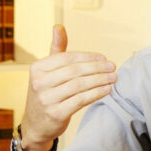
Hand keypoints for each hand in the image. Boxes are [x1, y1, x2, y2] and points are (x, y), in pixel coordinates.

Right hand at [19, 25, 116, 150]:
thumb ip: (56, 50)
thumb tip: (58, 26)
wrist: (36, 124)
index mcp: (37, 68)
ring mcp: (46, 99)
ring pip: (80, 85)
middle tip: (113, 67)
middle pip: (75, 71)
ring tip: (114, 77)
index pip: (67, 58)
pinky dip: (96, 93)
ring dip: (100, 80)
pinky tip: (107, 90)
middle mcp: (39, 83)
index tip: (104, 58)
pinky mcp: (56, 113)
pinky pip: (81, 100)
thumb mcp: (47, 71)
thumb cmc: (47, 93)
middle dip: (97, 68)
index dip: (88, 57)